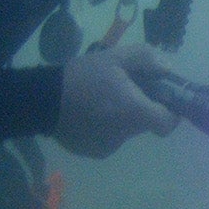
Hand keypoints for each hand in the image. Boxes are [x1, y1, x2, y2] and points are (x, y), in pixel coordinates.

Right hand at [54, 45, 179, 157]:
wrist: (39, 100)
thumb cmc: (80, 76)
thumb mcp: (113, 57)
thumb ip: (145, 58)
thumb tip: (168, 69)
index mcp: (135, 112)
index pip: (168, 123)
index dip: (170, 113)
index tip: (160, 100)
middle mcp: (126, 134)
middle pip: (146, 124)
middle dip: (140, 108)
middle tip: (124, 91)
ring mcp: (110, 145)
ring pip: (126, 130)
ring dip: (121, 117)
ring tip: (100, 100)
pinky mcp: (94, 151)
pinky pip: (109, 139)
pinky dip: (105, 128)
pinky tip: (88, 114)